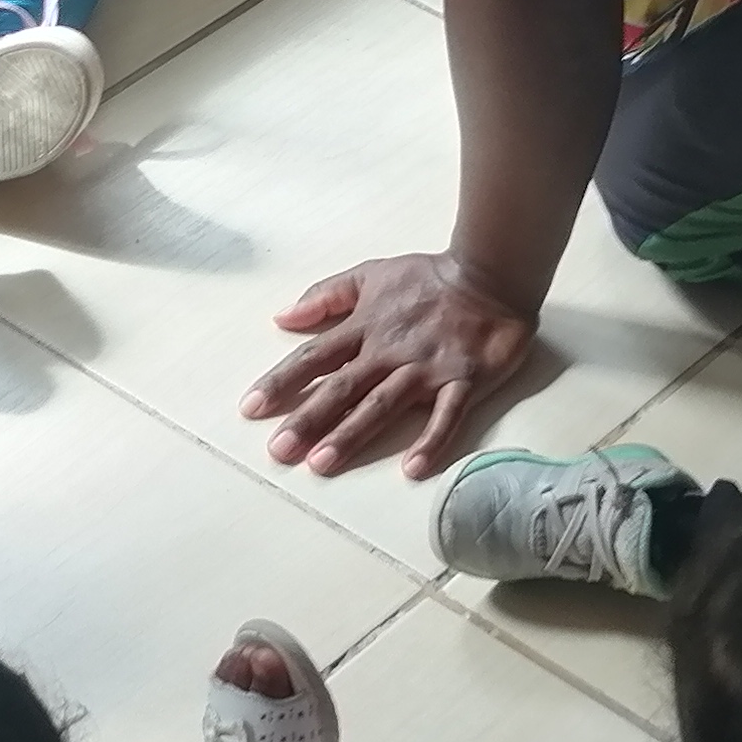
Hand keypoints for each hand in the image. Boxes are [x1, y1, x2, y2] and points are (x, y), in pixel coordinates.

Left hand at [246, 253, 537, 478]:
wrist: (490, 272)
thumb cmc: (430, 277)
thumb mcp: (371, 275)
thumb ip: (326, 296)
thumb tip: (283, 316)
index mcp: (365, 327)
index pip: (314, 358)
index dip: (282, 383)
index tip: (252, 409)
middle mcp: (389, 352)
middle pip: (342, 388)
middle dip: (308, 419)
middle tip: (279, 451)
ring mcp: (426, 368)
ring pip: (383, 404)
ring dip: (352, 433)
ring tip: (322, 463)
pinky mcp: (464, 380)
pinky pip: (447, 415)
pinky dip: (432, 441)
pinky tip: (413, 468)